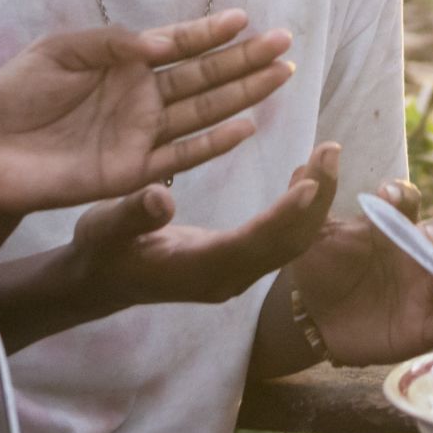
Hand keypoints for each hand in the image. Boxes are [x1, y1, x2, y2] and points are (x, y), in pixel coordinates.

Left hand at [0, 11, 297, 219]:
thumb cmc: (13, 97)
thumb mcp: (56, 52)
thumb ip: (110, 44)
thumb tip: (161, 45)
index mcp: (122, 64)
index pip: (177, 45)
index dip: (210, 32)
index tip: (245, 19)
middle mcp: (140, 98)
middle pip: (203, 77)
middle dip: (243, 60)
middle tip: (285, 44)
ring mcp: (140, 135)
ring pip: (203, 112)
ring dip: (242, 95)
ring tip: (279, 76)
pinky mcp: (132, 172)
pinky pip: (181, 156)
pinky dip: (214, 143)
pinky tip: (246, 127)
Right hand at [64, 143, 338, 313]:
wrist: (101, 283)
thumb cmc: (102, 251)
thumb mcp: (105, 228)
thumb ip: (133, 214)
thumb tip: (160, 198)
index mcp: (199, 269)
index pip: (253, 243)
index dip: (285, 214)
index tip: (312, 181)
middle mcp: (227, 277)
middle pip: (286, 244)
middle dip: (315, 200)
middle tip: (331, 149)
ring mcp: (235, 274)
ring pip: (290, 244)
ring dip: (313, 202)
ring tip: (326, 155)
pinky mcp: (237, 265)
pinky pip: (280, 240)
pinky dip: (299, 209)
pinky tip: (304, 178)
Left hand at [275, 178, 432, 365]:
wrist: (312, 322)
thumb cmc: (319, 269)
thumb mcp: (310, 233)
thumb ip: (313, 194)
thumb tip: (325, 149)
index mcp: (391, 226)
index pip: (408, 201)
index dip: (403, 195)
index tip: (386, 196)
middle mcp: (416, 254)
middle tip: (424, 235)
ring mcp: (425, 290)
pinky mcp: (425, 328)